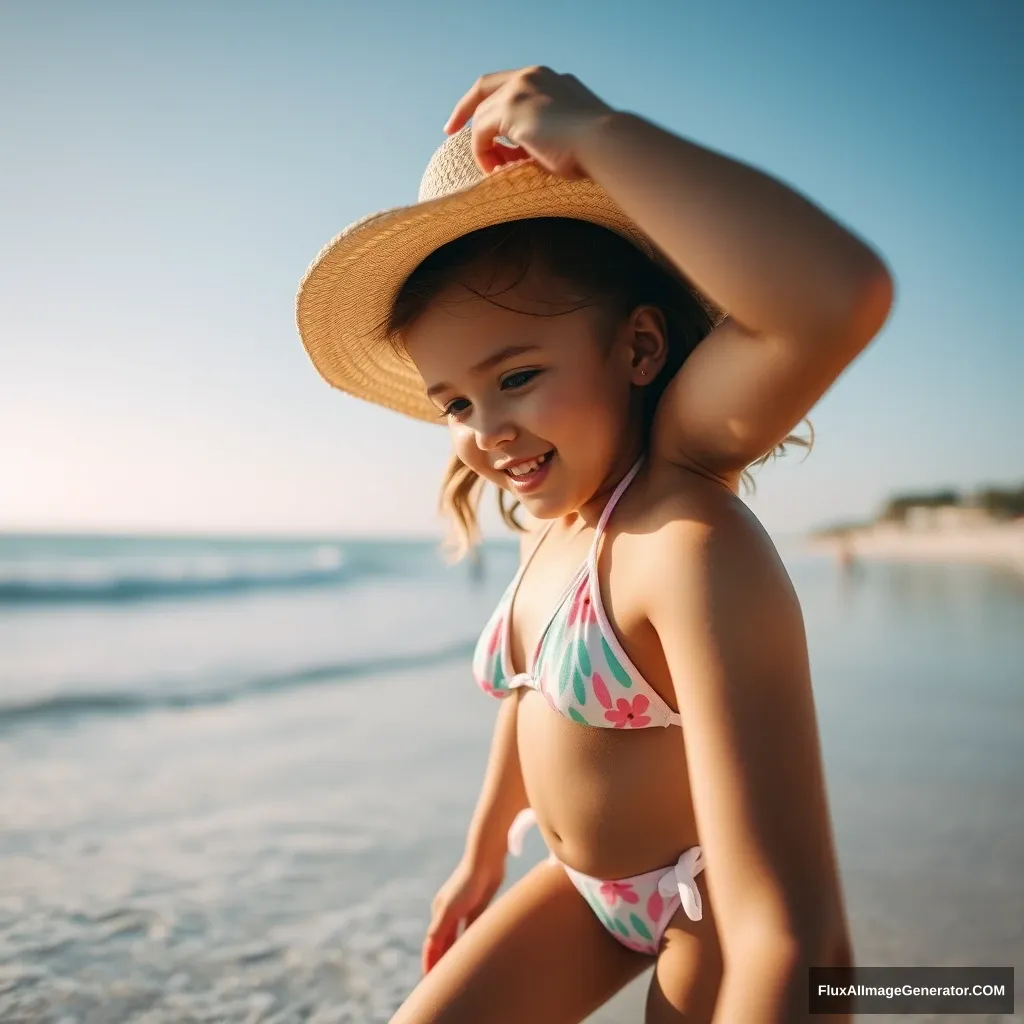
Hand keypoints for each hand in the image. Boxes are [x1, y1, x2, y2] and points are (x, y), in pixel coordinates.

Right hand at [421, 852, 504, 973]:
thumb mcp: (450, 908)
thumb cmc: (468, 883)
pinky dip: (470, 942)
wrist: (487, 861)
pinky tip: (475, 953)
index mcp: (439, 912)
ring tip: (458, 972)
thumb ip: (440, 929)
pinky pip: (472, 930)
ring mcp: (464, 909)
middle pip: (444, 942)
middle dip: (442, 960)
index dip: (430, 962)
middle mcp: (449, 911)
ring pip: (458, 937)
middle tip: (442, 982)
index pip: (432, 944)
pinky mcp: (480, 906)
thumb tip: (429, 949)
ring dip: (456, 953)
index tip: (429, 982)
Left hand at [443, 66, 615, 178]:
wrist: (605, 144)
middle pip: (484, 89)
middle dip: (465, 110)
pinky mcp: (511, 107)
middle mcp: (532, 76)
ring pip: (482, 116)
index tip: (477, 119)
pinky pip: (480, 132)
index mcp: (550, 80)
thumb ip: (539, 139)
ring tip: (493, 170)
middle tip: (449, 128)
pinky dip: (482, 152)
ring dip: (483, 146)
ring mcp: (520, 88)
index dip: (489, 101)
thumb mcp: (563, 139)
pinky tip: (493, 170)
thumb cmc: (593, 152)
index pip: (509, 84)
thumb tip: (516, 158)